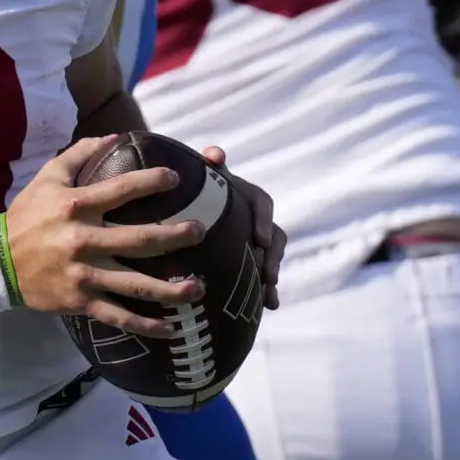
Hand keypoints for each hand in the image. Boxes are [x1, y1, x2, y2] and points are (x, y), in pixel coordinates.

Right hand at [4, 135, 207, 337]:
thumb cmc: (27, 215)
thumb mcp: (47, 177)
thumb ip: (79, 153)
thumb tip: (113, 136)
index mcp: (75, 206)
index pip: (121, 189)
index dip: (150, 181)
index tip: (176, 178)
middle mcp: (82, 240)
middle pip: (138, 239)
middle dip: (174, 236)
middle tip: (200, 231)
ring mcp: (83, 274)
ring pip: (134, 285)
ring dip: (170, 289)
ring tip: (198, 288)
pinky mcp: (80, 301)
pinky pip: (118, 316)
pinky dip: (144, 325)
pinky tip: (170, 330)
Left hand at [202, 146, 283, 310]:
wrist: (185, 202)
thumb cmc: (194, 185)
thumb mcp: (201, 176)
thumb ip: (210, 166)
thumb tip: (215, 153)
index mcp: (244, 195)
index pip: (261, 203)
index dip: (263, 220)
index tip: (261, 240)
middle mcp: (252, 217)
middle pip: (273, 235)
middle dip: (273, 256)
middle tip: (268, 274)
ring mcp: (252, 239)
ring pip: (270, 256)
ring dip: (271, 273)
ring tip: (269, 293)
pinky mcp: (249, 258)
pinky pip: (263, 274)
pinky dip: (268, 290)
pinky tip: (270, 306)